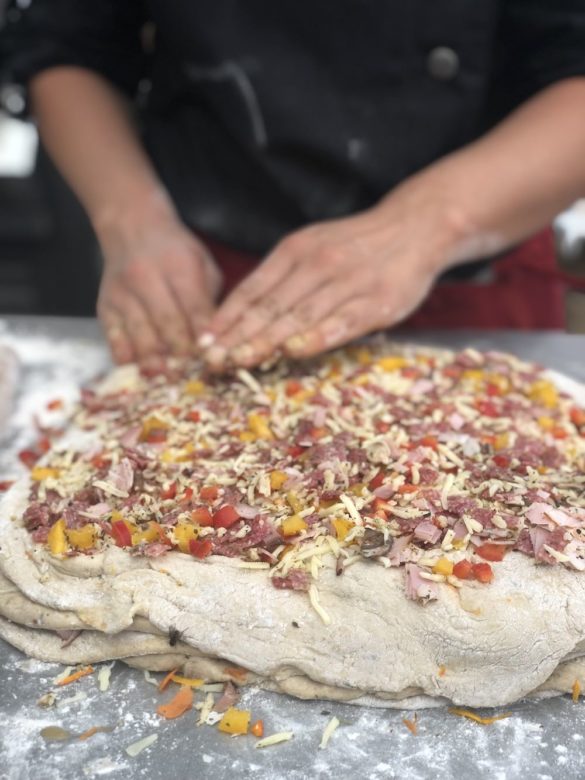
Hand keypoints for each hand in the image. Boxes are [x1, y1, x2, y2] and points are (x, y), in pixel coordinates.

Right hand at [96, 201, 221, 363]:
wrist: (131, 228)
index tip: (214, 358)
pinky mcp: (105, 310)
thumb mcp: (202, 267)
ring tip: (172, 381)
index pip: (194, 308)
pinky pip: (116, 344)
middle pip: (168, 326)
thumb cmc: (176, 253)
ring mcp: (122, 296)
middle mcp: (146, 279)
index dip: (205, 337)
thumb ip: (209, 301)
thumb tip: (215, 341)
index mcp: (178, 266)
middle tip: (197, 377)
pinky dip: (132, 362)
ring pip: (141, 339)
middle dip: (184, 355)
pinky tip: (145, 372)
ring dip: (159, 365)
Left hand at [203, 184, 460, 368]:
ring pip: (299, 316)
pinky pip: (340, 323)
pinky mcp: (375, 303)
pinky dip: (316, 337)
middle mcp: (317, 265)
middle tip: (211, 360)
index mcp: (296, 250)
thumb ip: (282, 277)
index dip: (226, 318)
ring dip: (265, 342)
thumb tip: (244, 315)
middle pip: (269, 307)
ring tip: (238, 361)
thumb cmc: (356, 244)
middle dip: (236, 336)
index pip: (252, 289)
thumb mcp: (313, 245)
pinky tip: (293, 352)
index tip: (203, 342)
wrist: (416, 226)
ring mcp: (347, 284)